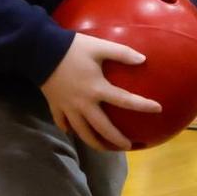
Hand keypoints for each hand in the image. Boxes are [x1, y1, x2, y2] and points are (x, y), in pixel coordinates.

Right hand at [40, 34, 154, 150]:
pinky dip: (69, 130)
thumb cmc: (71, 48)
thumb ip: (122, 53)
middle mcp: (83, 103)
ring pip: (82, 132)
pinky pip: (62, 123)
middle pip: (102, 128)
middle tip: (128, 146)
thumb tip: (143, 59)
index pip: (125, 101)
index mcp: (97, 89)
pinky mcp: (54, 105)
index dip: (143, 106)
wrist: (38, 50)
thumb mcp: (99, 47)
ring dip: (94, 142)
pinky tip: (74, 132)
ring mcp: (68, 107)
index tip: (158, 109)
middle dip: (116, 140)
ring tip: (105, 148)